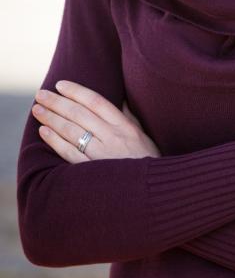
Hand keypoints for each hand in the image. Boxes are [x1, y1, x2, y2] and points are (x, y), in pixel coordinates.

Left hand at [31, 79, 160, 163]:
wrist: (153, 192)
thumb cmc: (148, 161)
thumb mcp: (144, 136)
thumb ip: (129, 117)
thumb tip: (120, 99)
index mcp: (125, 126)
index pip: (96, 102)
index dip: (77, 91)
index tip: (60, 85)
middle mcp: (112, 137)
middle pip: (79, 114)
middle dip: (57, 102)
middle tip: (40, 94)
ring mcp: (101, 155)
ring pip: (71, 131)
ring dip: (52, 118)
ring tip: (37, 110)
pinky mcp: (92, 172)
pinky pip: (70, 153)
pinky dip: (55, 141)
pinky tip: (44, 132)